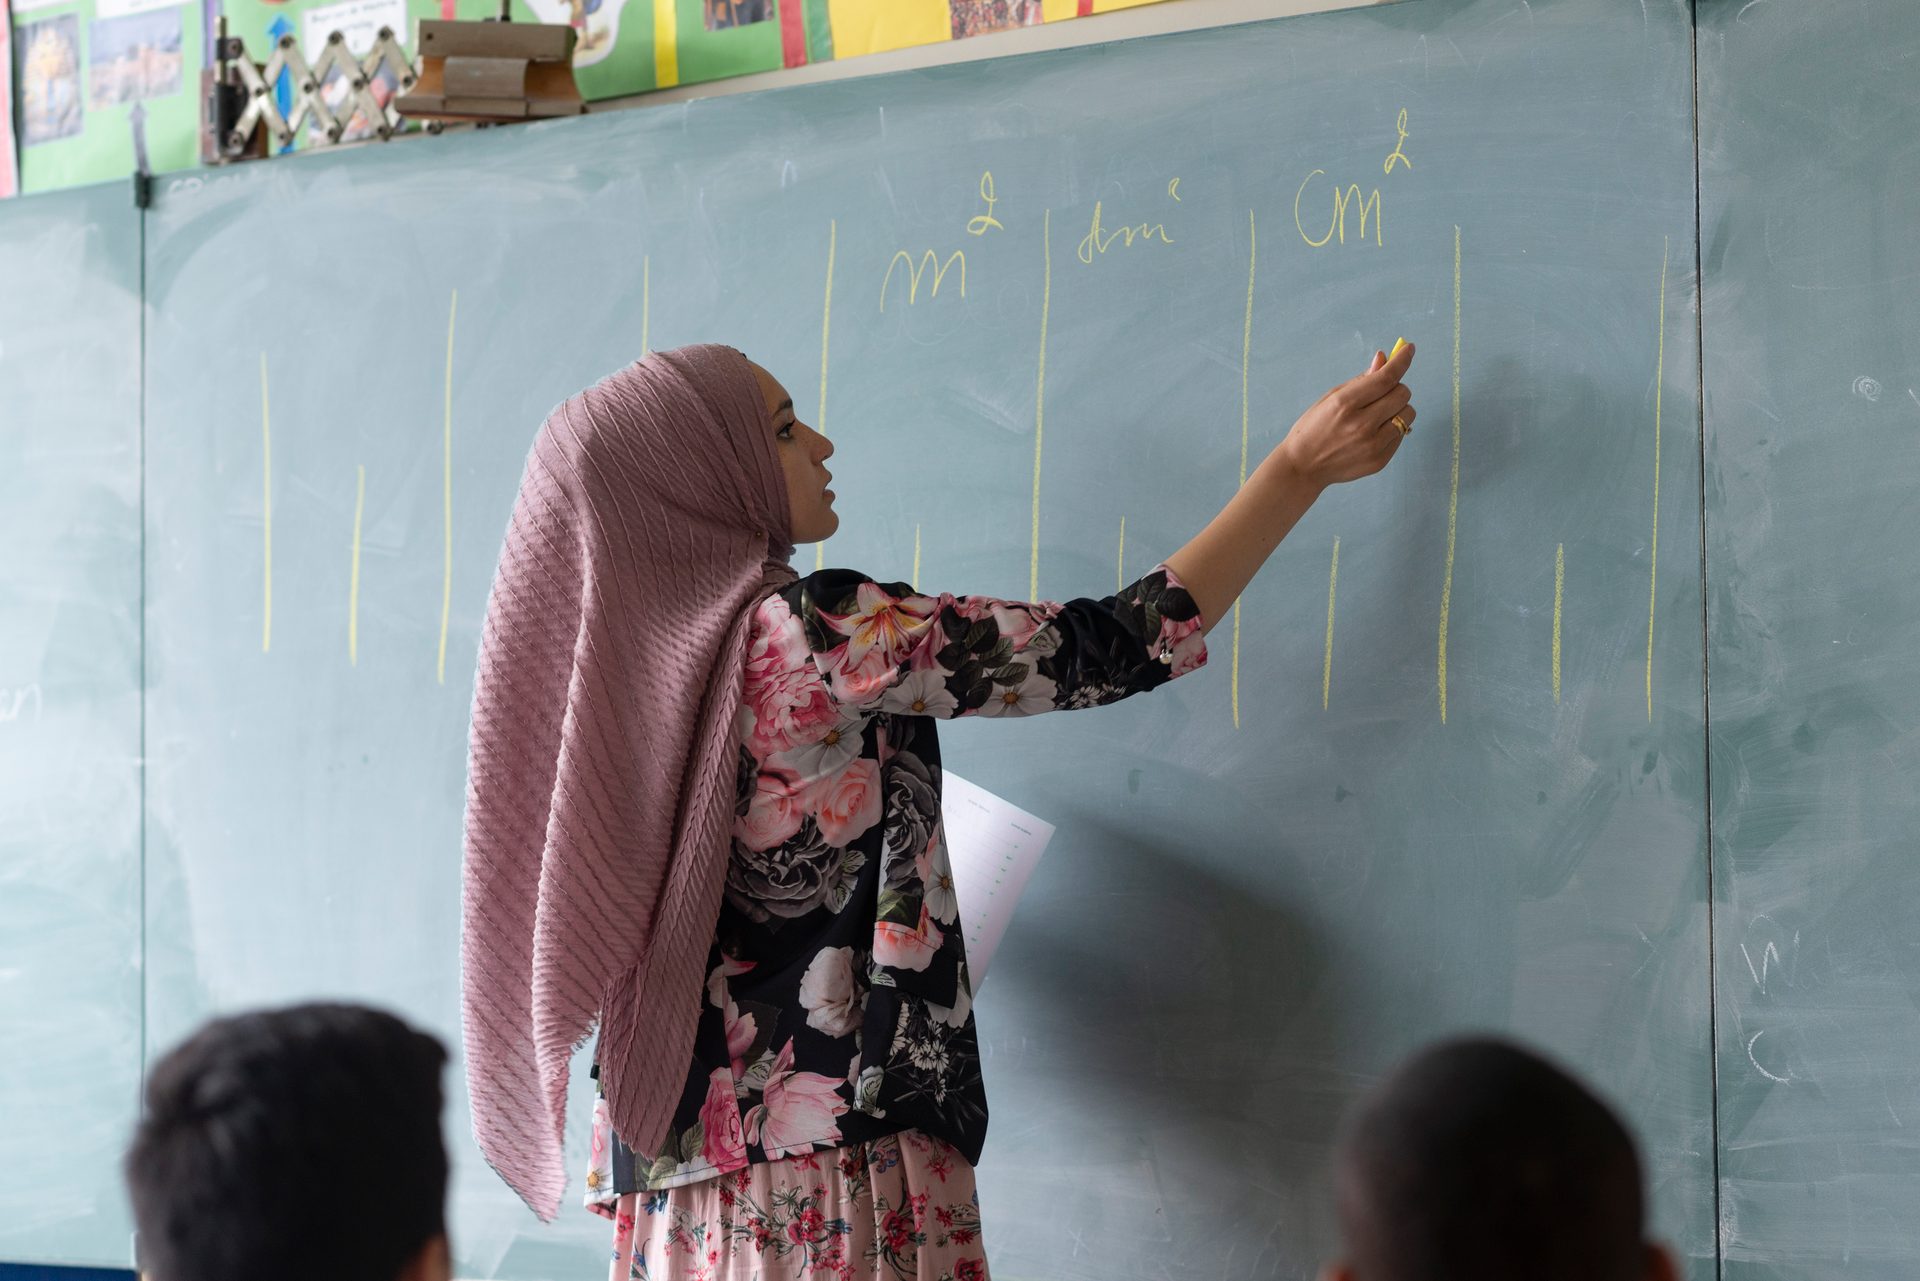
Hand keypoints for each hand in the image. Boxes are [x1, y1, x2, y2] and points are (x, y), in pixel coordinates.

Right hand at [1271, 342, 1415, 490]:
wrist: (1303, 467)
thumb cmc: (1314, 427)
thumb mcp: (1331, 398)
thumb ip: (1361, 380)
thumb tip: (1384, 359)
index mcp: (1345, 404)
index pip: (1385, 377)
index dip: (1401, 360)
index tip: (1409, 348)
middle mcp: (1361, 425)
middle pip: (1402, 393)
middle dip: (1396, 388)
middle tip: (1382, 394)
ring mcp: (1372, 445)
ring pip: (1408, 414)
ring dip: (1397, 409)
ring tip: (1378, 416)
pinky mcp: (1379, 460)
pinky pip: (1401, 434)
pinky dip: (1392, 428)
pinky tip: (1373, 433)